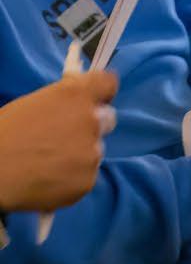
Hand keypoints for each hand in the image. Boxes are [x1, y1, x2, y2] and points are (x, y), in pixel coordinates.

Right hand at [0, 72, 116, 212]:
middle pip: (107, 119)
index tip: (97, 97)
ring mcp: (92, 152)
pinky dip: (72, 176)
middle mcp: (91, 121)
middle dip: (92, 124)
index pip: (107, 83)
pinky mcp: (88, 179)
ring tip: (47, 160)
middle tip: (65, 134)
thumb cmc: (3, 133)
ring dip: (79, 152)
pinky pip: (86, 174)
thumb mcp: (30, 104)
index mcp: (74, 95)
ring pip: (95, 149)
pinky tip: (48, 177)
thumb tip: (76, 94)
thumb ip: (61, 99)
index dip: (102, 90)